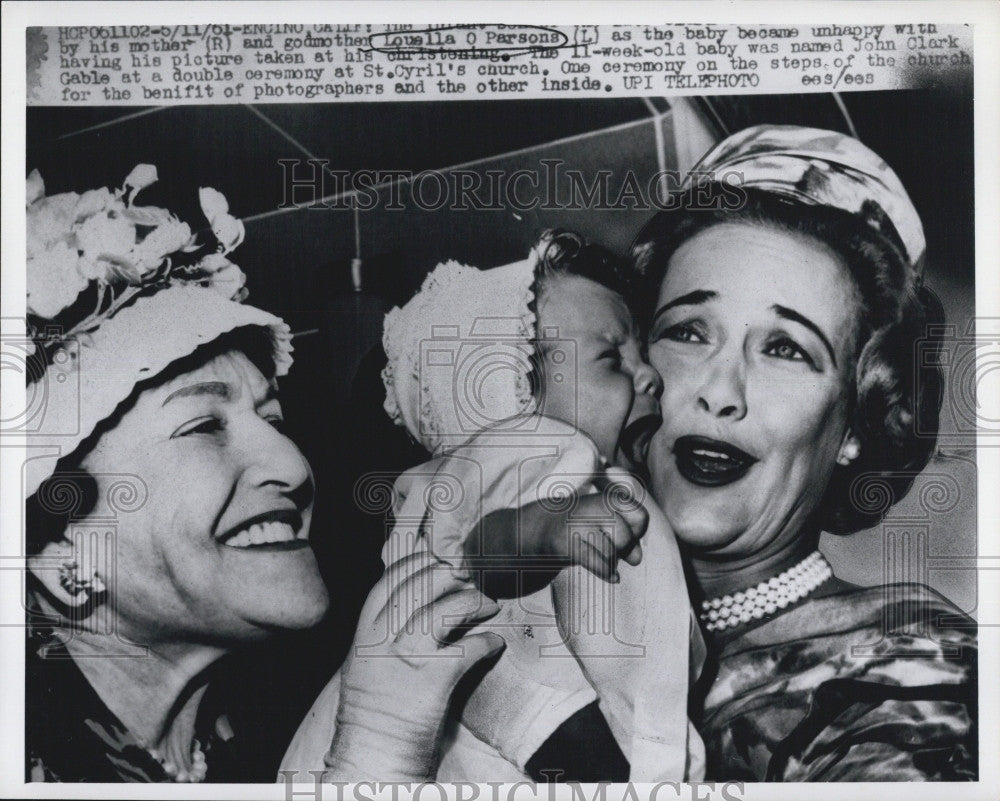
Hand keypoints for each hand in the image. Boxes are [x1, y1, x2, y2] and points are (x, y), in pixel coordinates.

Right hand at [323, 551, 504, 780]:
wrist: (373, 755)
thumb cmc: (375, 709)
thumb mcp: (366, 660)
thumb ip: (385, 628)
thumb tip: (420, 595)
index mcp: (364, 631)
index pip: (390, 579)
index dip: (419, 563)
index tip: (440, 559)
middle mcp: (382, 638)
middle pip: (420, 586)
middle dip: (450, 576)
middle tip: (471, 578)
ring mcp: (407, 656)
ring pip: (445, 609)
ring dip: (473, 601)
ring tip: (490, 604)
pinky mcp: (434, 679)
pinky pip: (469, 647)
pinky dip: (487, 642)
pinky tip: (495, 644)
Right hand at [534, 466, 648, 581]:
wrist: (543, 528)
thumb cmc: (584, 526)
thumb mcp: (610, 527)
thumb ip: (630, 539)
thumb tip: (636, 558)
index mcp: (607, 498)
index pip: (640, 517)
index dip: (638, 532)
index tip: (628, 534)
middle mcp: (592, 507)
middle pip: (626, 537)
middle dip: (623, 549)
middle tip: (611, 547)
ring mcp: (577, 525)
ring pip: (611, 552)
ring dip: (611, 561)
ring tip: (601, 556)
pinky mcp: (567, 543)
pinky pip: (597, 563)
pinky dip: (607, 573)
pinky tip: (612, 577)